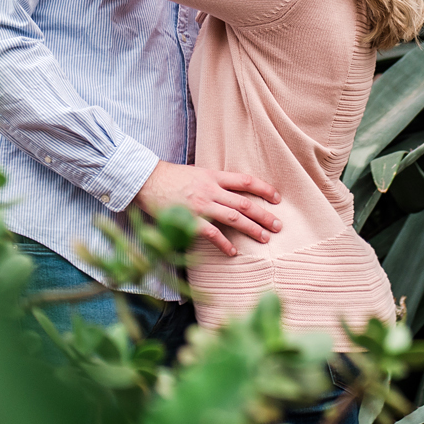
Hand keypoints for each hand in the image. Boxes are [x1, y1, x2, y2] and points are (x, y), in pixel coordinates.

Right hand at [135, 160, 281, 257]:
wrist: (145, 180)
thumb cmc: (169, 177)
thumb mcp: (196, 172)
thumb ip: (213, 181)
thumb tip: (230, 190)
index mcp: (213, 176)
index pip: (245, 181)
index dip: (264, 189)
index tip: (277, 198)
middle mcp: (210, 190)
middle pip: (244, 203)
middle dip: (264, 215)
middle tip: (278, 226)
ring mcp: (201, 205)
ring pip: (234, 218)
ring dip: (252, 229)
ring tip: (265, 238)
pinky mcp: (189, 219)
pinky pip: (212, 233)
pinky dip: (224, 243)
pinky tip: (233, 251)